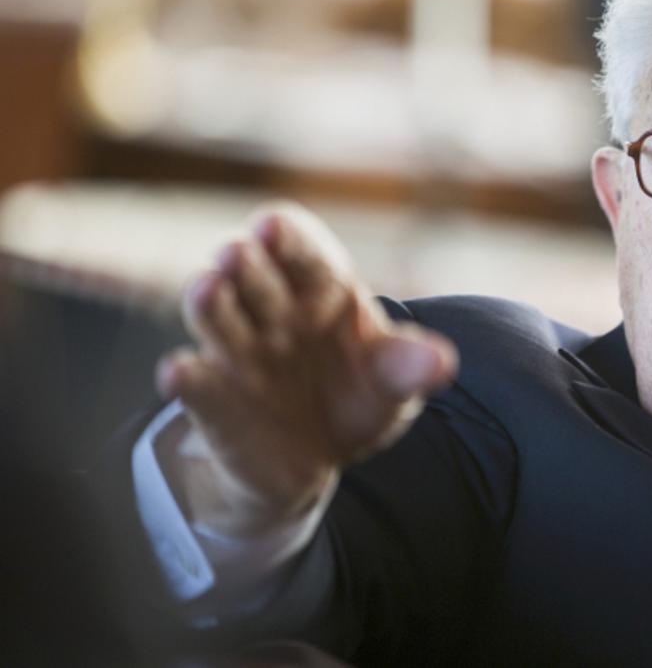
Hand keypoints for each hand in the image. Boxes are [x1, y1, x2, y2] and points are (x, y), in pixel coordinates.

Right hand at [155, 203, 456, 537]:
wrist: (317, 458)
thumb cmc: (357, 396)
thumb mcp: (393, 383)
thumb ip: (409, 368)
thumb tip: (442, 362)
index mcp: (321, 292)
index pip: (302, 252)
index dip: (287, 237)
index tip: (273, 226)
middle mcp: (273, 313)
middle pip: (254, 277)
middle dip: (245, 263)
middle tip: (236, 253)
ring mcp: (239, 354)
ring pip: (217, 318)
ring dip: (209, 302)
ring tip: (207, 287)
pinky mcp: (216, 402)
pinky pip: (198, 386)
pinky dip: (187, 379)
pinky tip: (178, 372)